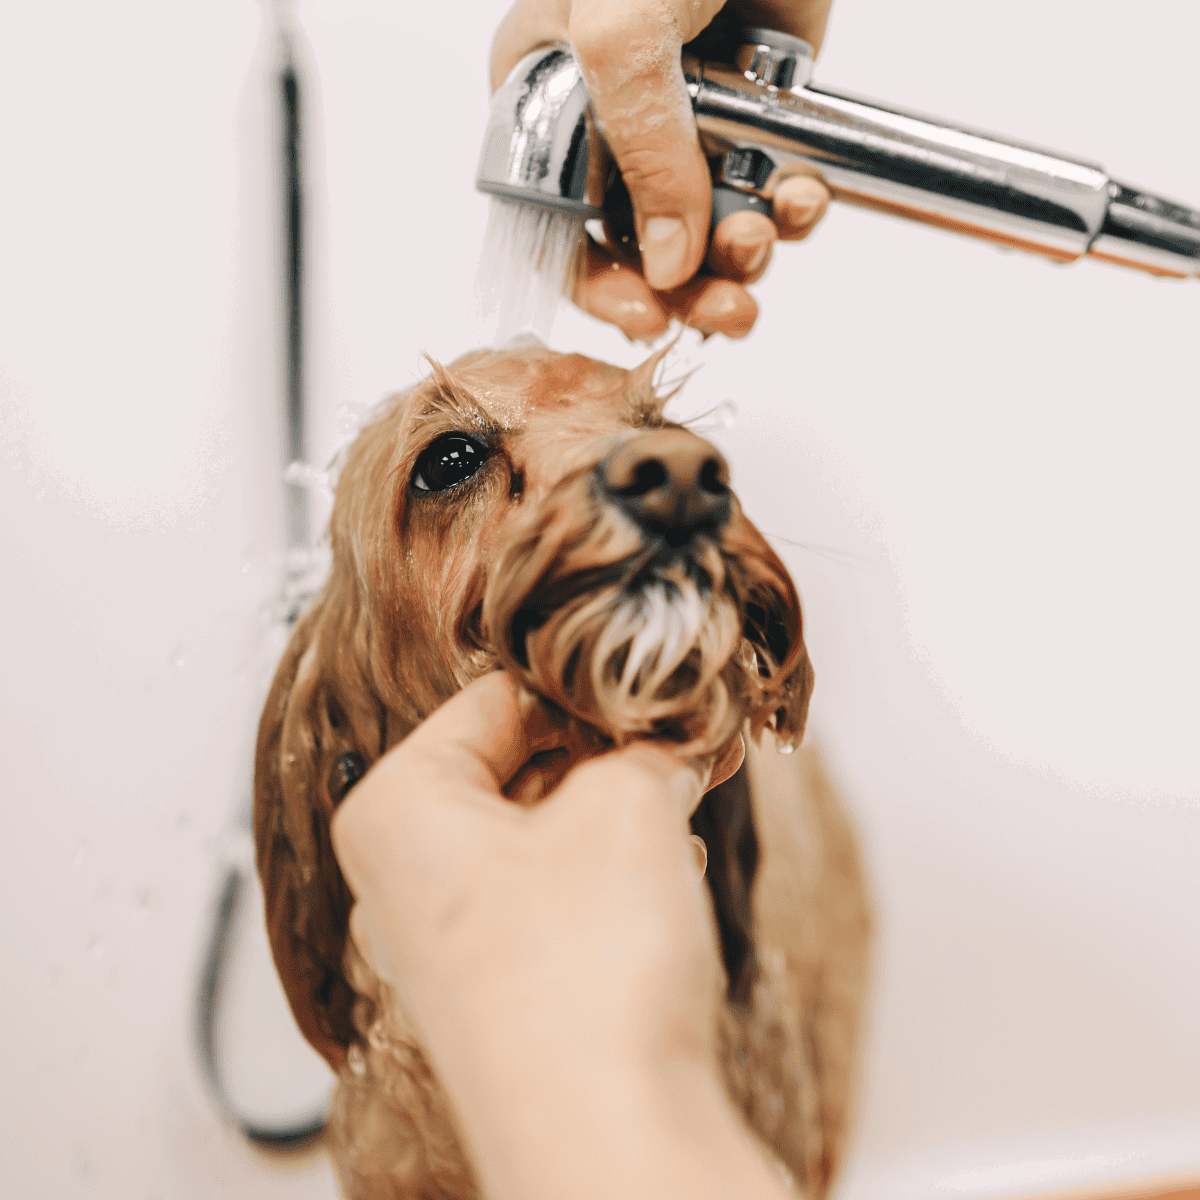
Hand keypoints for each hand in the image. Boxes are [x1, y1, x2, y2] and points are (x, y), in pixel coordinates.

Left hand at [331, 673, 786, 1199]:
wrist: (607, 1139)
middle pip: (518, 762)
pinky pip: (555, 887)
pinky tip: (671, 860)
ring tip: (688, 787)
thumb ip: (646, 745)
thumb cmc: (584, 978)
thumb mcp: (626, 806)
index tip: (652, 680)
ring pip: (543, 827)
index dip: (587, 684)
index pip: (497, 697)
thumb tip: (669, 727)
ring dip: (621, 804)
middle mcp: (406, 871)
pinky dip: (612, 863)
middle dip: (610, 748)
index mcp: (396, 807)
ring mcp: (451, 932)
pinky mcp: (499, 982)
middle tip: (687, 730)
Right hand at [492, 0, 833, 339]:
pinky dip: (792, 209)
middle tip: (727, 308)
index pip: (559, 226)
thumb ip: (641, 152)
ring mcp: (689, 117)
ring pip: (711, 227)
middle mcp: (615, 122)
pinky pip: (771, 187)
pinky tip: (802, 200)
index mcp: (546, 102)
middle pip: (640, 243)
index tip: (650, 315)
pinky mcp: (758, 108)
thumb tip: (669, 259)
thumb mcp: (622, 34)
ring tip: (762, 241)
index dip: (603, 283)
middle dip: (686, 284)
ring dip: (743, 254)